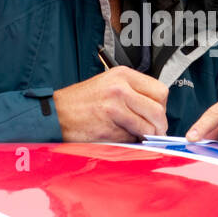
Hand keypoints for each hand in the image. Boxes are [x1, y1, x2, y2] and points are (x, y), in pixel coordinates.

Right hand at [53, 67, 168, 141]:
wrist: (56, 114)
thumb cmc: (80, 102)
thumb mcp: (109, 85)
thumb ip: (133, 94)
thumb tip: (156, 113)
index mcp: (123, 75)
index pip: (160, 91)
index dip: (162, 108)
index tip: (157, 117)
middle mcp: (121, 87)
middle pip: (159, 108)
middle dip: (160, 125)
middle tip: (154, 132)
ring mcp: (115, 105)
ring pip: (149, 124)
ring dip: (148, 135)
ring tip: (139, 137)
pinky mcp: (109, 124)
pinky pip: (132, 136)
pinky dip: (132, 141)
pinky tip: (122, 137)